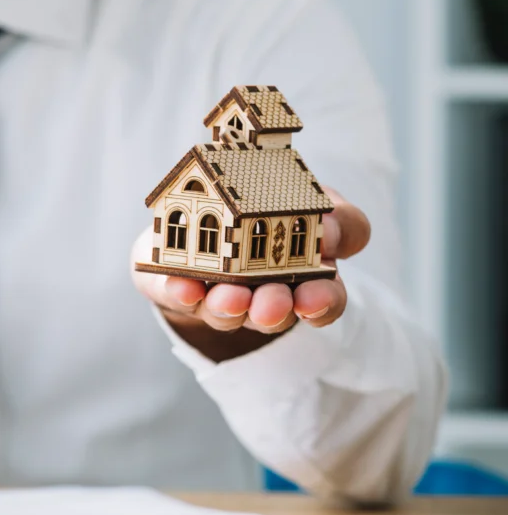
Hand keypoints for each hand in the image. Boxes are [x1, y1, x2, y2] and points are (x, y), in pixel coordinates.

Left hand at [131, 188, 369, 359]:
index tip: (313, 296)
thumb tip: (331, 229)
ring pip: (231, 312)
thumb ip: (331, 215)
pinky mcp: (185, 294)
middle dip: (274, 309)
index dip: (324, 302)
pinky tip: (183, 286)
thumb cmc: (265, 210)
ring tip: (229, 297)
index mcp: (307, 279)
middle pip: (277, 314)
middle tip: (271, 305)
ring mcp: (225, 300)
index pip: (328, 300)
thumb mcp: (310, 200)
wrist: (202, 227)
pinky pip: (185, 298)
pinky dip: (185, 293)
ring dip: (230, 304)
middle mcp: (268, 297)